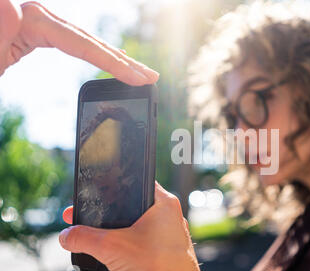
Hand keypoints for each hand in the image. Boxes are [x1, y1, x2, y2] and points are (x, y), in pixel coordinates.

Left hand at [0, 0, 158, 84]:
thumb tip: (12, 9)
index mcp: (25, 18)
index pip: (80, 43)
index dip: (114, 62)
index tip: (140, 79)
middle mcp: (34, 13)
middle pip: (89, 39)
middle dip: (123, 61)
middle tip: (153, 77)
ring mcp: (35, 20)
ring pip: (84, 39)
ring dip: (113, 56)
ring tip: (138, 71)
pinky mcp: (33, 28)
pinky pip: (71, 40)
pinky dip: (93, 51)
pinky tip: (107, 57)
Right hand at [59, 182, 207, 270]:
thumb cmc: (157, 269)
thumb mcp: (112, 248)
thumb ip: (84, 238)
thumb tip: (66, 236)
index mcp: (163, 206)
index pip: (135, 186)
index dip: (110, 188)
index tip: (90, 194)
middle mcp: (166, 222)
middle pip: (126, 217)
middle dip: (98, 226)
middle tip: (76, 223)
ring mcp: (164, 245)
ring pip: (127, 244)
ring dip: (102, 253)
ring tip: (80, 254)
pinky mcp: (160, 266)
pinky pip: (130, 266)